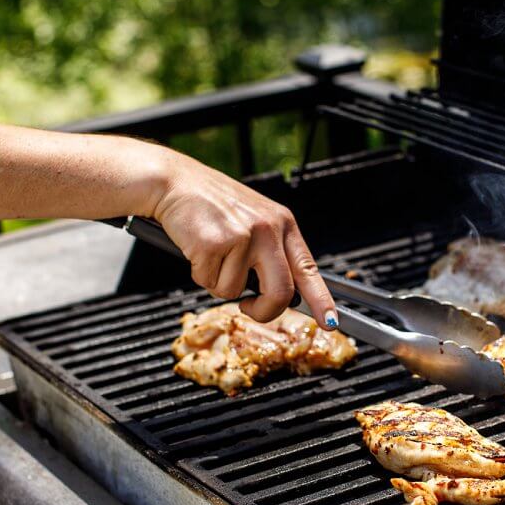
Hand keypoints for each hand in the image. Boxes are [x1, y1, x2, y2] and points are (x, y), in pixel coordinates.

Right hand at [150, 152, 337, 328]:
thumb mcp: (253, 221)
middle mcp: (269, 229)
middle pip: (280, 292)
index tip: (330, 322)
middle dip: (263, 310)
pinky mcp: (216, 243)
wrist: (174, 182)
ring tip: (211, 252)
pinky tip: (197, 248)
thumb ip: (270, 252)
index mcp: (283, 223)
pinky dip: (199, 274)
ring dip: (218, 282)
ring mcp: (244, 236)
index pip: (309, 268)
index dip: (321, 299)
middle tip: (249, 308)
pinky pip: (210, 282)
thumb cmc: (211, 205)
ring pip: (235, 291)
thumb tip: (281, 294)